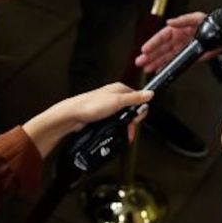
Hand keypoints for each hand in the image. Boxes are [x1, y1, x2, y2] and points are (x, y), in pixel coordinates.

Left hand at [23, 83, 153, 156]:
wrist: (72, 116)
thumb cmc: (90, 106)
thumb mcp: (117, 102)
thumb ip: (134, 99)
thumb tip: (149, 94)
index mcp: (119, 89)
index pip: (138, 98)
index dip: (140, 110)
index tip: (137, 119)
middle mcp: (114, 96)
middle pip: (131, 109)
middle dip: (132, 121)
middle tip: (129, 129)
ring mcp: (108, 106)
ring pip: (123, 117)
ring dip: (125, 126)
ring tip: (123, 134)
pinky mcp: (103, 115)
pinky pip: (115, 122)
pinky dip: (117, 128)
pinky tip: (116, 132)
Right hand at [134, 11, 221, 72]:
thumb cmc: (211, 24)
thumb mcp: (197, 18)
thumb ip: (183, 20)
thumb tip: (170, 22)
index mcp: (178, 29)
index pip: (162, 37)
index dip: (152, 43)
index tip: (144, 49)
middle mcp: (177, 39)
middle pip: (160, 48)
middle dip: (150, 55)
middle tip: (140, 61)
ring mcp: (181, 49)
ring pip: (165, 57)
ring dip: (155, 62)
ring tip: (146, 68)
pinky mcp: (188, 57)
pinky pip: (174, 62)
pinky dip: (166, 66)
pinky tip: (158, 70)